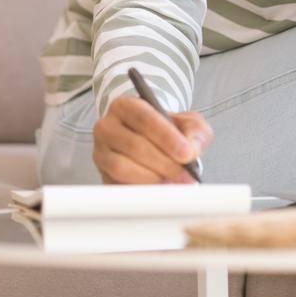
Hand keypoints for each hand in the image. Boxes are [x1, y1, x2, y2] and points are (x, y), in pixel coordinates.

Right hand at [91, 94, 212, 184]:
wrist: (151, 143)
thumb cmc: (166, 131)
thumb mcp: (186, 123)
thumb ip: (194, 131)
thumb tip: (192, 148)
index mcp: (125, 106)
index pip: (143, 118)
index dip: (166, 137)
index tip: (186, 153)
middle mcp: (107, 127)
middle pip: (134, 145)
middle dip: (164, 162)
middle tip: (185, 174)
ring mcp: (101, 153)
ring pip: (122, 167)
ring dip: (152, 178)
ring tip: (173, 182)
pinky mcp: (102, 176)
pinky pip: (118, 186)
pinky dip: (141, 190)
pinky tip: (158, 190)